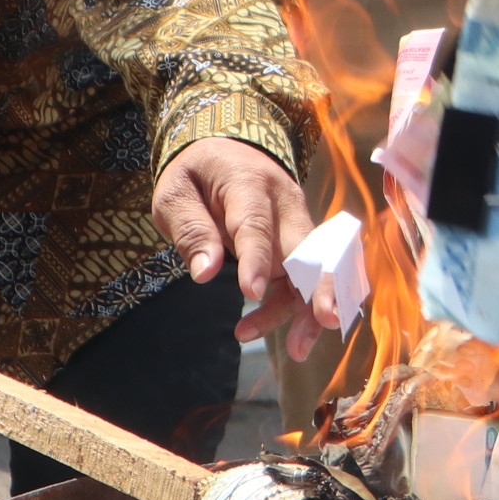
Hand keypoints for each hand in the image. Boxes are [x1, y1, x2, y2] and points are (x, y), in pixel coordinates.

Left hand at [152, 136, 320, 356]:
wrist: (226, 150)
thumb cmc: (196, 174)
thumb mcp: (175, 193)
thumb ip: (191, 230)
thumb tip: (205, 273)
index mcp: (249, 185)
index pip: (256, 224)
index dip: (257, 259)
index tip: (251, 293)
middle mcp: (285, 204)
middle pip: (309, 247)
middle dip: (320, 286)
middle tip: (323, 322)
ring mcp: (297, 224)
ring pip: (314, 268)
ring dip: (310, 308)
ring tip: (296, 350)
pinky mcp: (299, 244)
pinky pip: (306, 278)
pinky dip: (300, 307)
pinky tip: (289, 338)